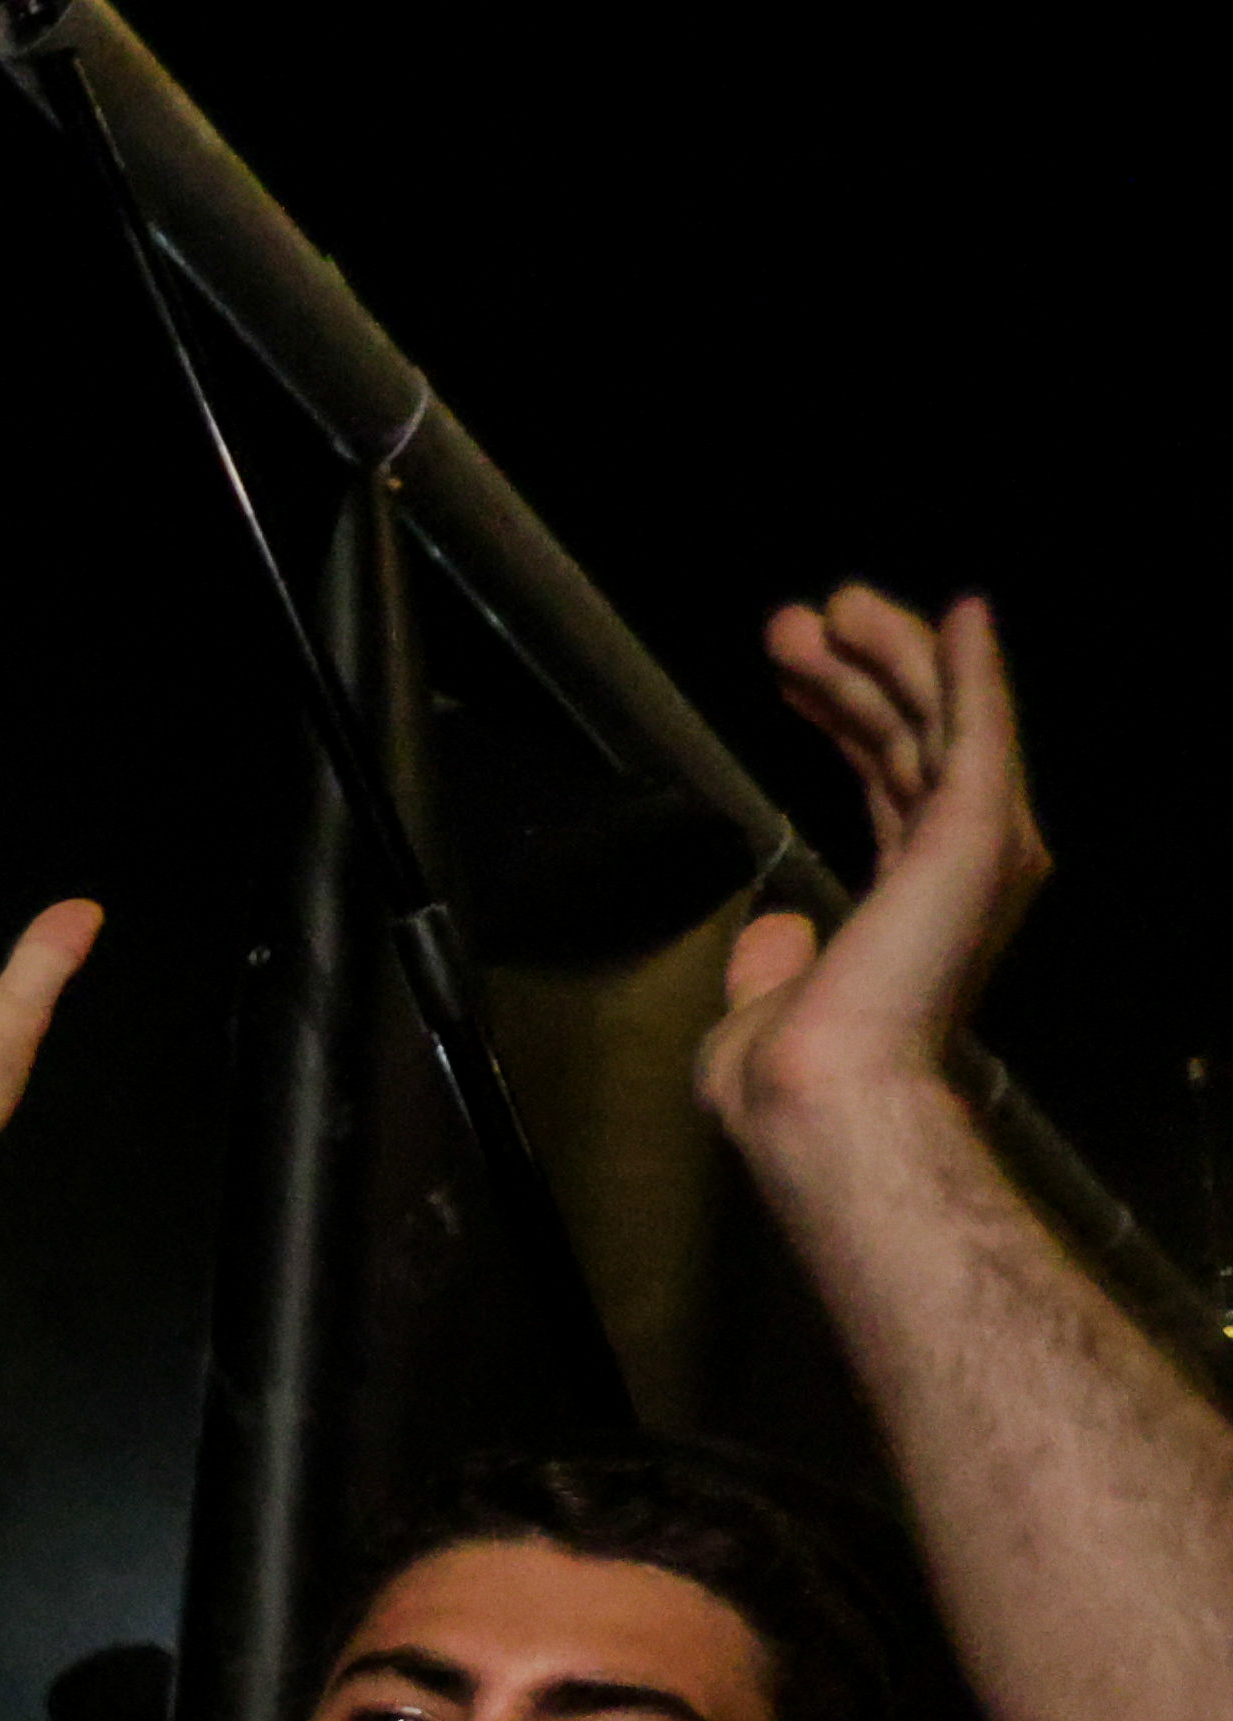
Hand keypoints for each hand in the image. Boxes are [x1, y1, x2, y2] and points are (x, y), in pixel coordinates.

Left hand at [701, 587, 1048, 1146]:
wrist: (818, 1094)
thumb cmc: (789, 1079)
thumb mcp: (766, 1006)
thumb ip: (774, 962)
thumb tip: (772, 930)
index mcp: (914, 908)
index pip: (885, 786)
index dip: (842, 721)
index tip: (796, 676)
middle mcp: (957, 874)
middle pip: (911, 741)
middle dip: (856, 672)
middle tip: (800, 618)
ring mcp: (974, 850)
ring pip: (939, 722)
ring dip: (891, 653)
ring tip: (834, 601)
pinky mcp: (975, 832)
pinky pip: (979, 730)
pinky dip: (971, 670)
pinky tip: (960, 614)